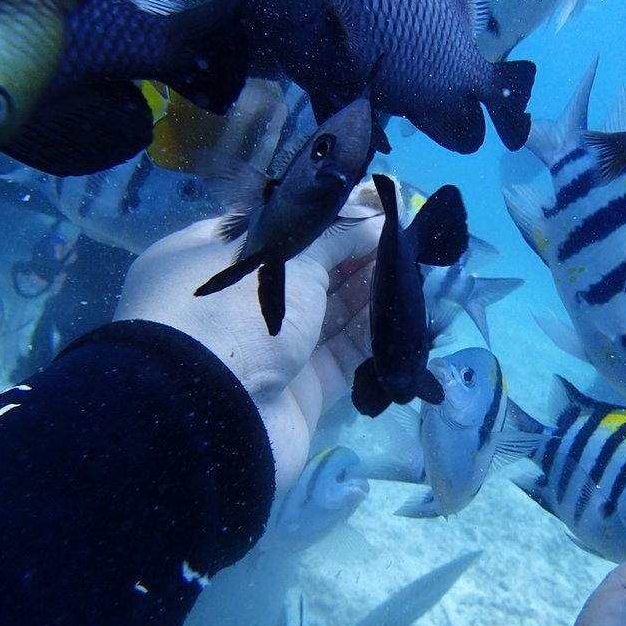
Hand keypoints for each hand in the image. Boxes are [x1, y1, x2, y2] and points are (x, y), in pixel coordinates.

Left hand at [113, 207, 381, 493]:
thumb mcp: (284, 254)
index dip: (323, 219)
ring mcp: (269, 351)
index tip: (370, 209)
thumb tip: (373, 220)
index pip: (274, 230)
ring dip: (371, 292)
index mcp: (211, 262)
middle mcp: (237, 305)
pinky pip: (345, 354)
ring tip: (415, 270)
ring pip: (330, 314)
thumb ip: (333, 233)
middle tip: (403, 239)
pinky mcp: (301, 391)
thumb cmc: (236, 310)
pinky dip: (375, 334)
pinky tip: (408, 311)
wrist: (215, 415)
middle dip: (354, 255)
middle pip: (306, 273)